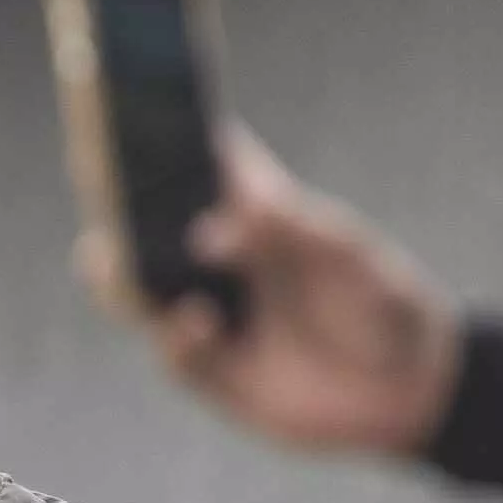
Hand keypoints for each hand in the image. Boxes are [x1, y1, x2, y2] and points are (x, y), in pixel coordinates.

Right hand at [77, 125, 464, 457]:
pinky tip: (195, 324)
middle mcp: (228, 264)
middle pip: (156, 228)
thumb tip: (209, 229)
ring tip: (104, 257)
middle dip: (117, 203)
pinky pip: (175, 354)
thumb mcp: (353, 260)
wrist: (412, 395)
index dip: (172, 137)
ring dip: (118, 275)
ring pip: (144, 293)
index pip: (209, 167)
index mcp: (263, 219)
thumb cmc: (389, 308)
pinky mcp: (215, 375)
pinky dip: (174, 337)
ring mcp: (216, 318)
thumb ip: (288, 235)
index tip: (134, 106)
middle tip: (90, 175)